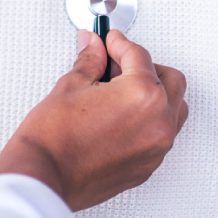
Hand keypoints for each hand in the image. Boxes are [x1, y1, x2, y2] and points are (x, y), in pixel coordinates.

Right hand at [0, 29, 188, 210]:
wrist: (44, 176)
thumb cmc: (53, 139)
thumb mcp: (72, 86)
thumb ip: (91, 61)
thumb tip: (95, 47)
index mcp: (142, 96)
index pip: (139, 56)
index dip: (119, 43)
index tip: (108, 41)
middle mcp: (158, 122)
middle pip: (169, 79)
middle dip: (144, 66)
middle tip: (116, 63)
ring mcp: (156, 147)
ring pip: (174, 108)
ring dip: (155, 94)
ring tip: (122, 90)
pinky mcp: (148, 166)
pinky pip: (162, 134)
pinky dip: (149, 120)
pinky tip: (123, 116)